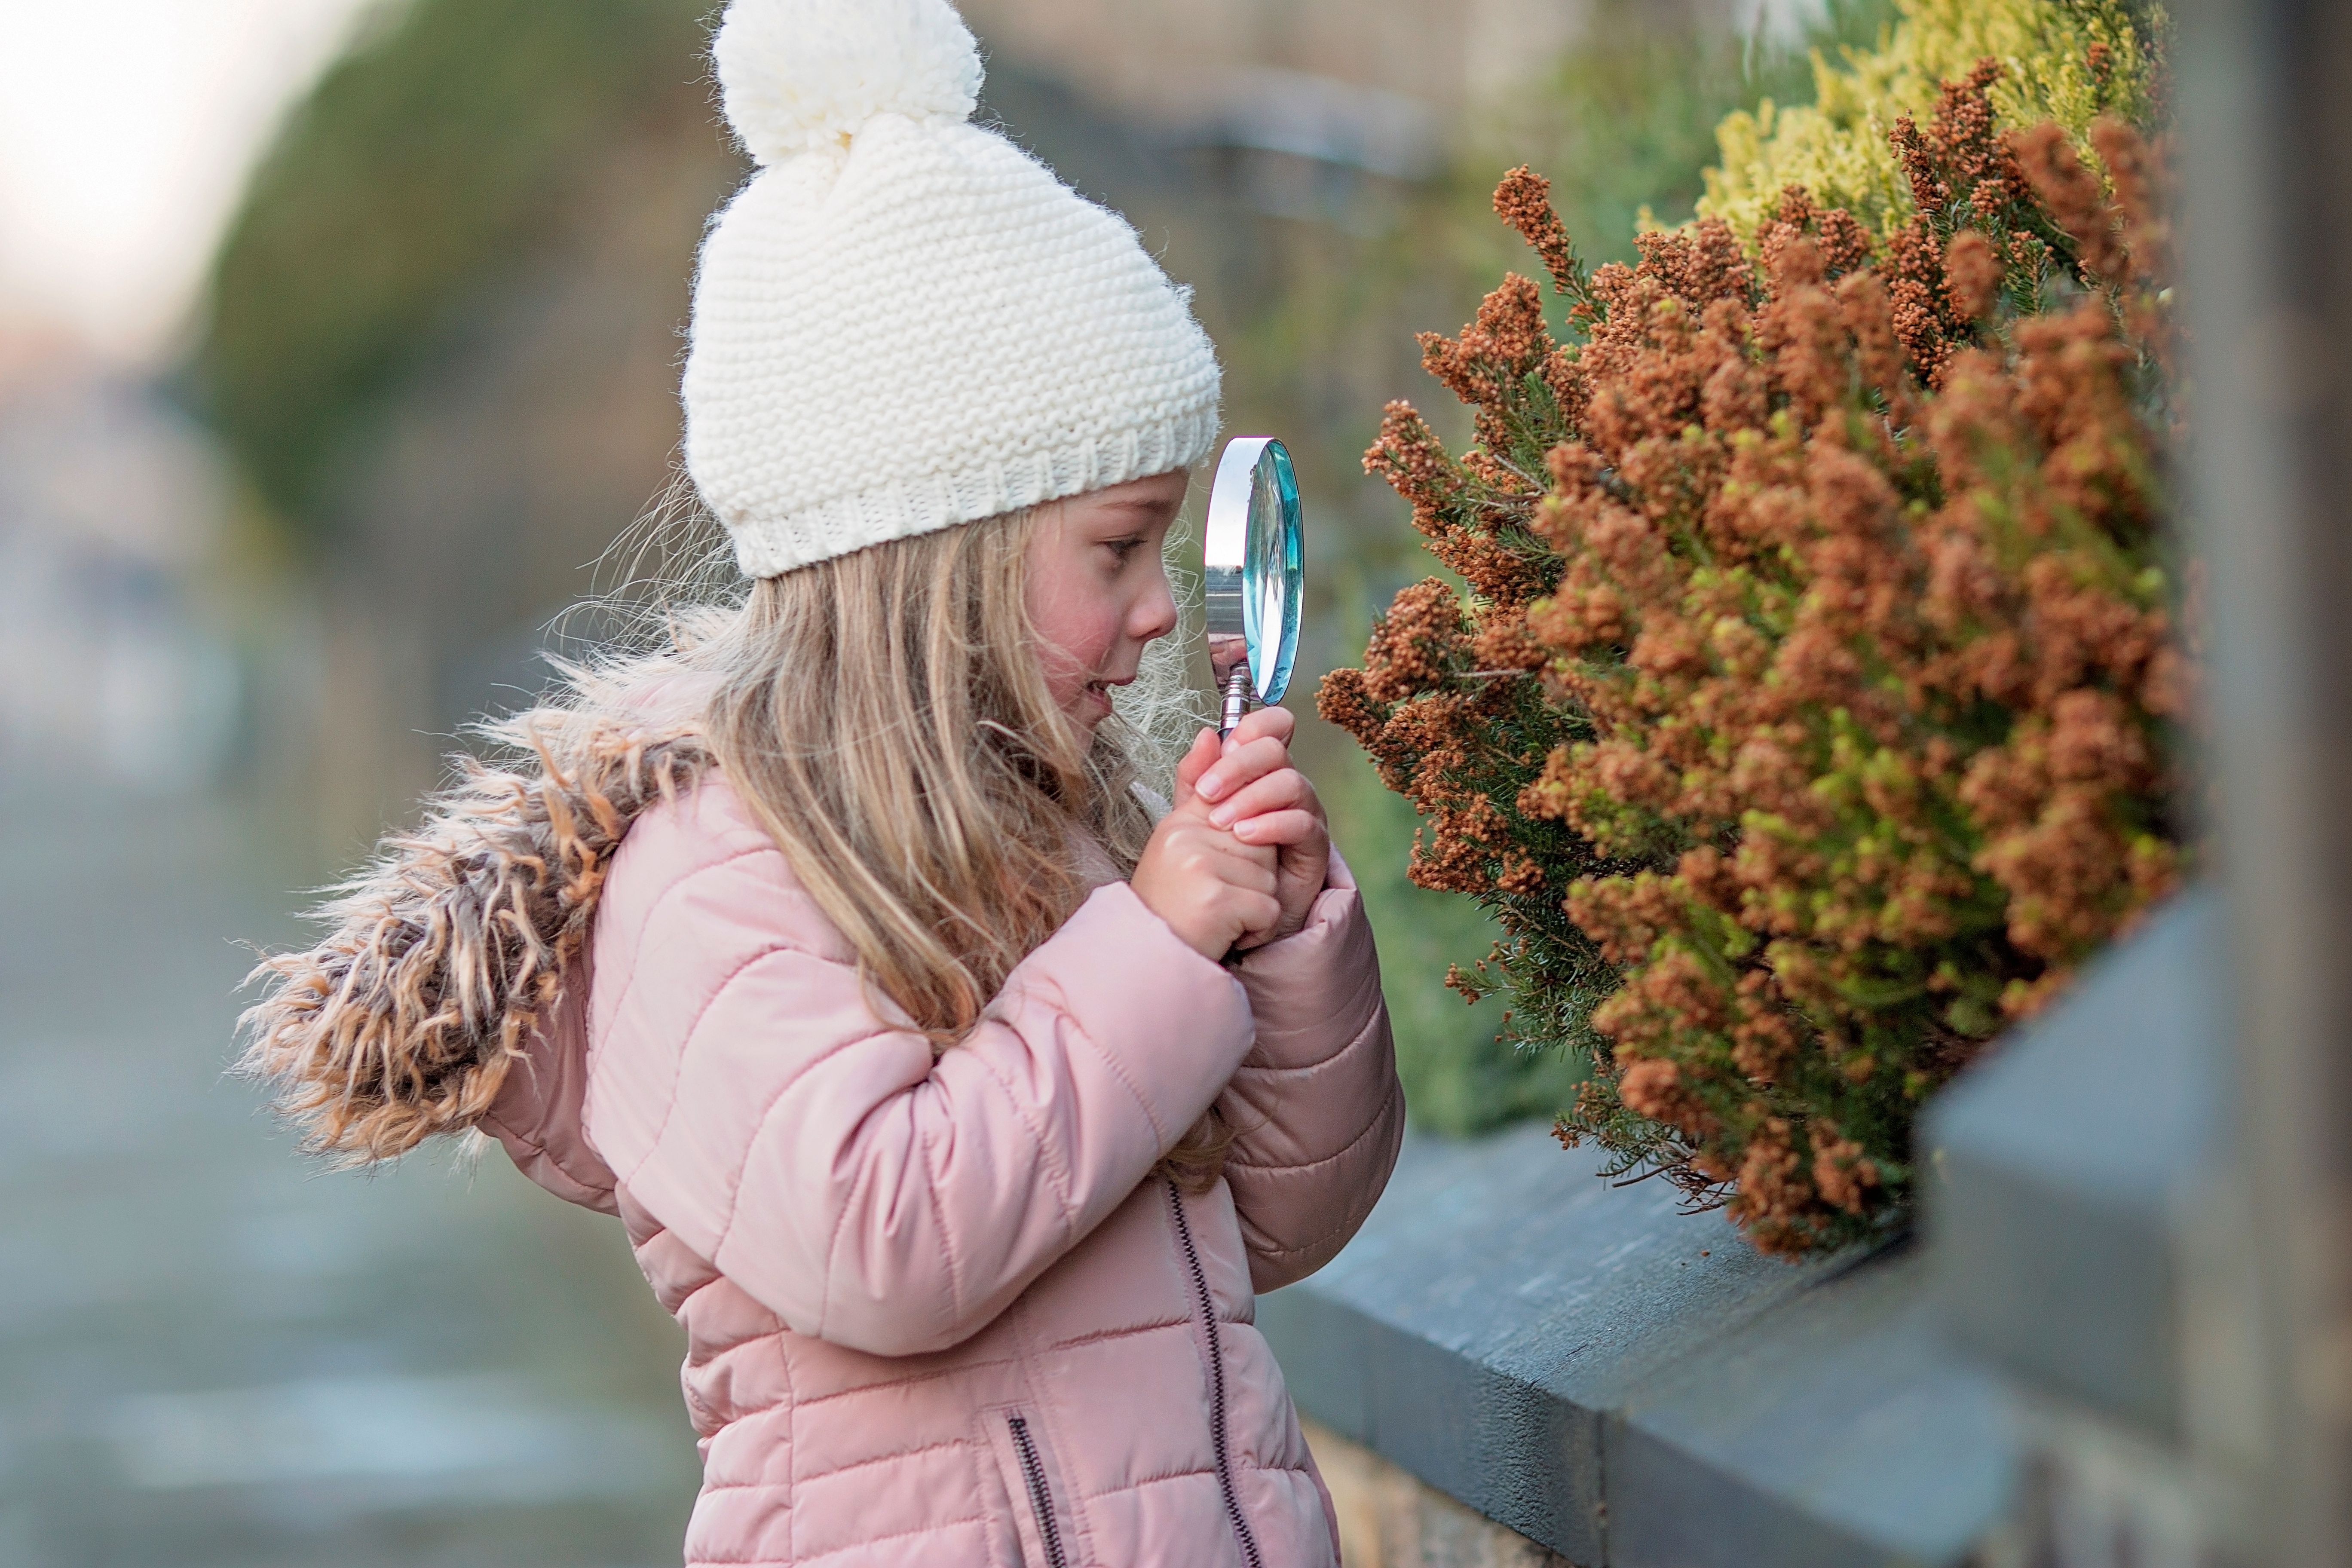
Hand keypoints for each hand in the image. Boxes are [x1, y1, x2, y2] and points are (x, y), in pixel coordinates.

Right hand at [1131, 760, 1282, 961]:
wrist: (1148, 963)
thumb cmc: (1170, 908)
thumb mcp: (1180, 845)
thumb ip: (1198, 791)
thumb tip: (1210, 734)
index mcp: (1180, 823)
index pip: (1231, 785)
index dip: (1255, 779)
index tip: (1265, 769)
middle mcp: (1185, 837)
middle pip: (1263, 840)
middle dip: (1254, 875)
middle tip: (1219, 897)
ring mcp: (1199, 866)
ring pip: (1270, 877)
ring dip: (1255, 906)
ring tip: (1219, 918)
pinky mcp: (1216, 899)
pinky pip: (1269, 909)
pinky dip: (1256, 930)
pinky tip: (1225, 935)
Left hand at [1185, 708, 1330, 949]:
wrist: (1227, 917)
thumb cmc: (1213, 865)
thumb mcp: (1193, 818)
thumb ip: (1195, 779)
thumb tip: (1205, 735)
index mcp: (1257, 772)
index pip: (1269, 729)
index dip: (1254, 727)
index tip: (1223, 747)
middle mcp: (1284, 787)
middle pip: (1276, 751)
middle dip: (1239, 766)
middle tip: (1208, 793)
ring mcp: (1302, 814)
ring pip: (1292, 783)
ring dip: (1253, 797)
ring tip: (1222, 823)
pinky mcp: (1313, 847)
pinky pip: (1302, 823)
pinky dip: (1273, 824)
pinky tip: (1246, 835)